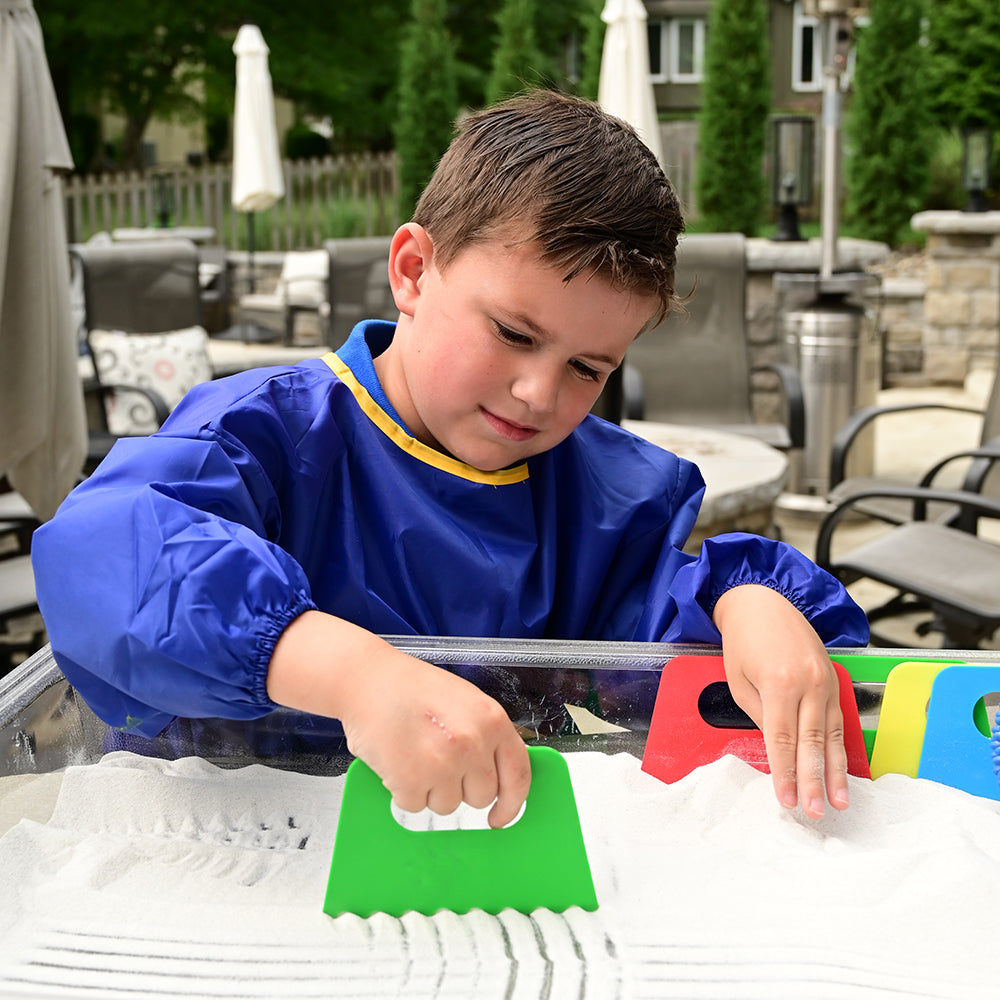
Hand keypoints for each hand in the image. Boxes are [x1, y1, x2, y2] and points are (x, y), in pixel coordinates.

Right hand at [268, 612, 530, 826]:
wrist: (367, 679)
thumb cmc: (412, 688)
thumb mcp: (466, 701)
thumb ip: (486, 736)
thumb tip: (497, 775)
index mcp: (492, 720)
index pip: (518, 775)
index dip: (512, 803)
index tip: (500, 817)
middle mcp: (473, 743)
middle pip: (481, 797)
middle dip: (461, 788)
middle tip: (438, 762)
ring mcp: (443, 764)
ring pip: (447, 806)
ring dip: (429, 789)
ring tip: (414, 754)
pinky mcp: (411, 781)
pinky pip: (414, 805)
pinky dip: (403, 791)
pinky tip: (397, 760)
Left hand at [712, 585, 848, 818]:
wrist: (762, 602)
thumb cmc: (743, 641)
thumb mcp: (739, 681)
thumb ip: (760, 716)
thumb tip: (778, 747)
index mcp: (780, 683)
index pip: (783, 740)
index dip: (785, 774)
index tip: (787, 800)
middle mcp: (809, 683)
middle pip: (813, 742)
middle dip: (815, 781)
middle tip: (818, 811)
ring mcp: (825, 680)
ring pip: (833, 734)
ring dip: (836, 771)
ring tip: (840, 800)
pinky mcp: (833, 678)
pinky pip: (838, 718)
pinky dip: (841, 746)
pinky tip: (843, 768)